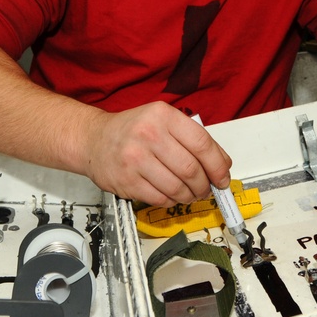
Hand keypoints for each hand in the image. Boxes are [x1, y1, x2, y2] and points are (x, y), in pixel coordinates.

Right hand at [81, 102, 232, 206]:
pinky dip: (171, 201)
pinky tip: (170, 194)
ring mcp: (136, 159)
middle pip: (191, 169)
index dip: (218, 165)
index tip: (223, 177)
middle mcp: (149, 135)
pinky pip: (160, 199)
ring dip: (189, 196)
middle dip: (205, 185)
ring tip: (190, 193)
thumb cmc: (132, 130)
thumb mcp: (162, 120)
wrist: (94, 139)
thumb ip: (191, 138)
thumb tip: (221, 164)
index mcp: (163, 116)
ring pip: (177, 188)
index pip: (202, 143)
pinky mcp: (127, 181)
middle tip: (207, 189)